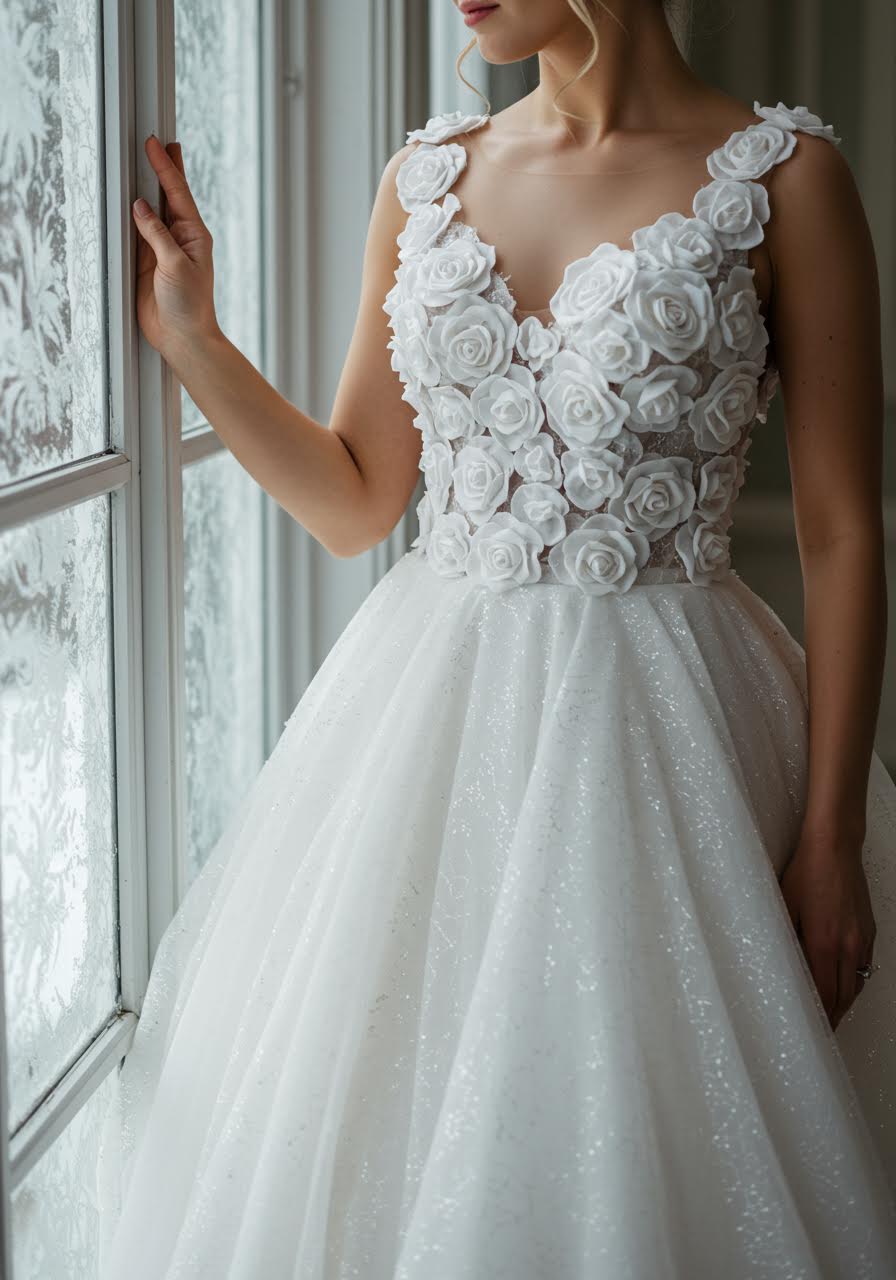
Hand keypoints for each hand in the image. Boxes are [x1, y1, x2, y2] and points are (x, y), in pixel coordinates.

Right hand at [132, 135, 220, 357]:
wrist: (182, 338)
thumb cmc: (189, 305)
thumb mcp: (175, 266)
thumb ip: (157, 235)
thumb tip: (139, 206)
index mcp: (194, 235)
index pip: (178, 193)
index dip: (166, 167)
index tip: (155, 143)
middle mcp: (179, 238)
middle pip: (168, 196)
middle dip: (164, 170)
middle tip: (159, 142)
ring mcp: (162, 249)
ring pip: (151, 211)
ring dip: (146, 188)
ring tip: (143, 162)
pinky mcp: (147, 262)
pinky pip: (136, 233)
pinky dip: (130, 215)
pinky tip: (127, 201)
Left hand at [779, 832, 875, 1030]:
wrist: (835, 848)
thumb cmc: (806, 872)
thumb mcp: (784, 906)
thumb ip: (785, 938)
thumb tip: (778, 962)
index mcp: (823, 943)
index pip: (823, 993)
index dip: (819, 1015)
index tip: (812, 1029)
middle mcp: (847, 945)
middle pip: (844, 996)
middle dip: (833, 1016)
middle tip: (822, 1030)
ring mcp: (861, 938)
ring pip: (857, 983)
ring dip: (845, 1002)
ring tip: (832, 1014)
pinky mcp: (868, 930)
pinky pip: (864, 966)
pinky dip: (855, 981)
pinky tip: (845, 984)